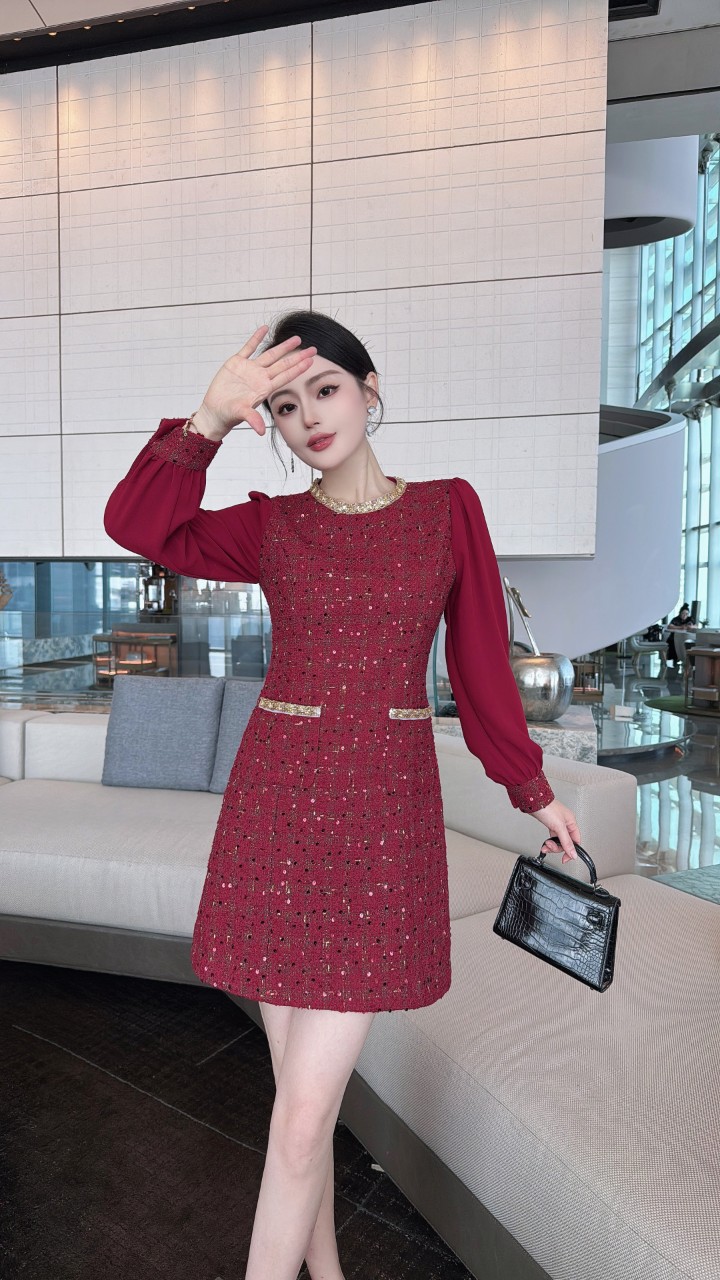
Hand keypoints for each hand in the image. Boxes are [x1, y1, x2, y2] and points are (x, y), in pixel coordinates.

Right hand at [197, 324, 317, 437]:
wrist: (215, 411)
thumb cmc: (229, 415)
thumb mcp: (241, 415)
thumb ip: (252, 419)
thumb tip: (260, 432)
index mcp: (264, 388)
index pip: (285, 376)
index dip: (298, 368)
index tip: (310, 361)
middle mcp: (260, 377)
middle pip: (282, 364)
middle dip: (297, 356)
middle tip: (312, 349)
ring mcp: (249, 369)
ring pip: (269, 354)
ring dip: (282, 347)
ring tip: (296, 338)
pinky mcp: (236, 363)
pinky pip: (248, 348)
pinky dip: (256, 338)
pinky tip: (264, 328)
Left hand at [527, 799, 580, 862]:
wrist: (533, 801)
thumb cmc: (547, 808)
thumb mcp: (559, 827)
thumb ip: (566, 842)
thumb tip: (573, 854)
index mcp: (571, 822)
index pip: (576, 841)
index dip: (571, 851)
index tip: (565, 858)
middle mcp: (566, 824)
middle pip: (566, 842)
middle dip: (557, 847)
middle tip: (550, 847)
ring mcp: (557, 824)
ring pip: (558, 841)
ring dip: (551, 846)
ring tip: (545, 845)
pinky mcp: (550, 825)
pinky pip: (552, 837)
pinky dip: (548, 842)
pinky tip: (544, 844)